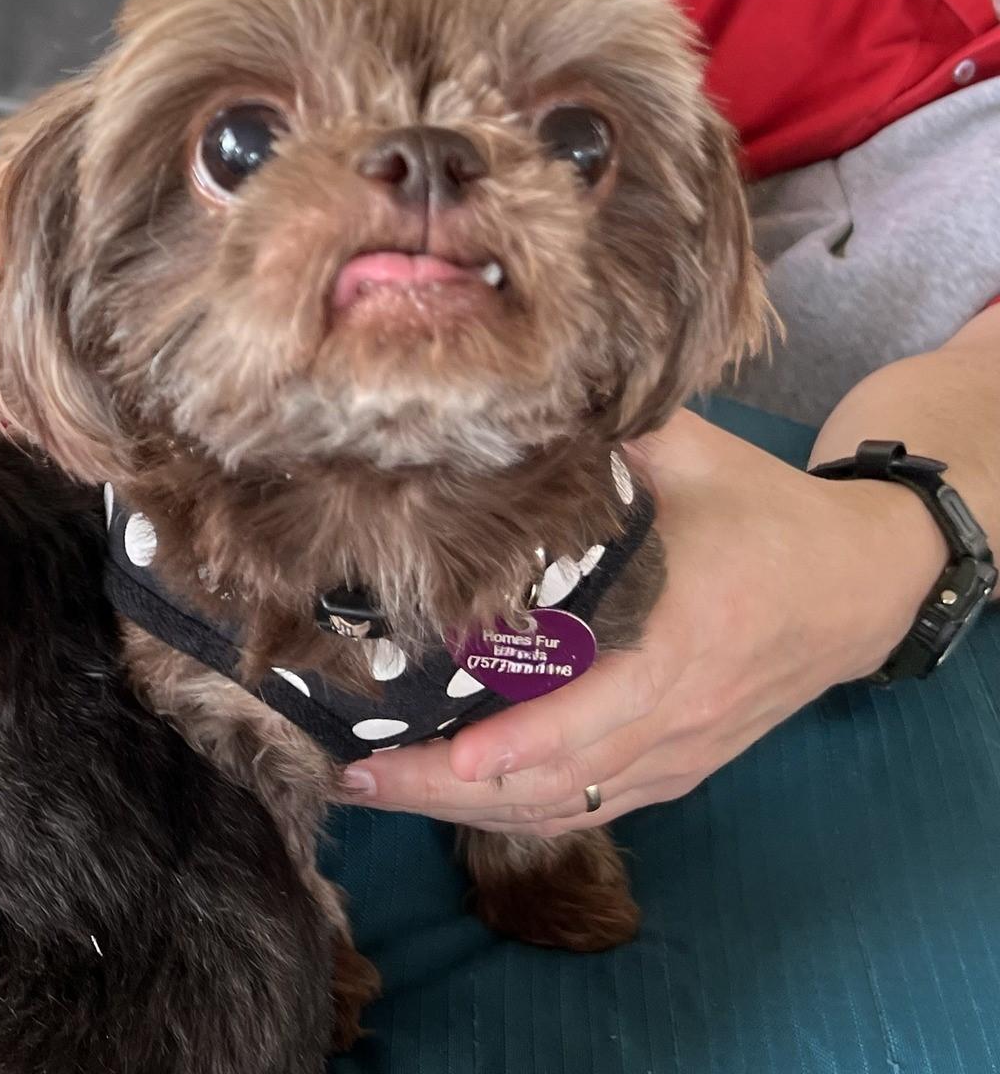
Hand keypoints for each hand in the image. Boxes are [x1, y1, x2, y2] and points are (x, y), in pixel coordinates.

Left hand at [337, 408, 945, 834]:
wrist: (858, 584)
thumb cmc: (765, 510)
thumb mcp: (696, 455)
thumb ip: (610, 434)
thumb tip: (508, 402)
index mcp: (686, 632)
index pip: (601, 707)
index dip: (525, 740)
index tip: (454, 754)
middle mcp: (680, 711)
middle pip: (559, 777)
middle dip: (450, 787)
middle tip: (354, 774)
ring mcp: (678, 752)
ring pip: (564, 804)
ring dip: (464, 809)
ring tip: (369, 786)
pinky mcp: (675, 770)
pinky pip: (588, 807)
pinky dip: (512, 812)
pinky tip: (440, 796)